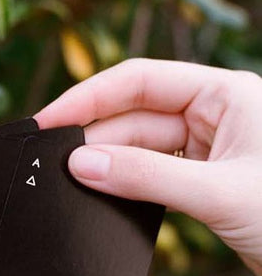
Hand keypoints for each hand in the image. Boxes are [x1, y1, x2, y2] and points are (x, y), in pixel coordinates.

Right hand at [35, 58, 261, 275]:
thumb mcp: (217, 192)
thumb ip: (146, 177)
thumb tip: (84, 165)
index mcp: (224, 96)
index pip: (141, 82)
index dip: (90, 98)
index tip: (51, 119)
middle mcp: (212, 118)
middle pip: (134, 118)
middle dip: (94, 138)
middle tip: (52, 160)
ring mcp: (203, 152)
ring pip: (139, 150)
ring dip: (107, 164)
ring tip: (71, 179)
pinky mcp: (198, 184)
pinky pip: (149, 177)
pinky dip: (125, 185)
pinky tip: (102, 193)